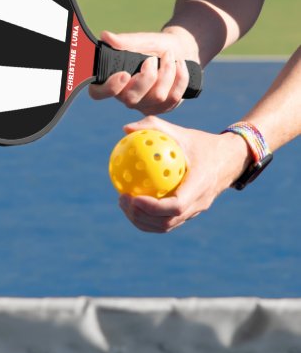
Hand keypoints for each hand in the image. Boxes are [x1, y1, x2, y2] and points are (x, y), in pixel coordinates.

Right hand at [89, 29, 197, 114]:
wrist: (180, 50)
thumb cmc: (155, 46)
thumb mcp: (142, 40)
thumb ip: (125, 41)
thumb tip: (106, 36)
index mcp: (113, 80)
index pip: (98, 93)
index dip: (109, 88)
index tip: (124, 74)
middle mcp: (125, 96)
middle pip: (131, 99)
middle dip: (147, 77)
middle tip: (152, 59)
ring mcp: (144, 105)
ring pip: (156, 97)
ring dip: (167, 72)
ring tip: (169, 56)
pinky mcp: (163, 108)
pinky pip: (173, 98)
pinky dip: (180, 77)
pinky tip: (180, 65)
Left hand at [117, 116, 251, 232]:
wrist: (230, 159)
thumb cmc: (202, 143)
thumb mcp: (181, 132)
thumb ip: (154, 127)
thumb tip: (126, 129)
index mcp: (200, 185)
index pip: (176, 205)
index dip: (153, 207)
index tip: (133, 197)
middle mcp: (199, 203)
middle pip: (167, 222)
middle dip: (140, 216)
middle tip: (122, 199)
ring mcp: (195, 211)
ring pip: (166, 226)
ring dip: (142, 220)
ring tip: (124, 203)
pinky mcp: (190, 213)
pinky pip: (167, 221)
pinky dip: (148, 218)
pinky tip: (133, 203)